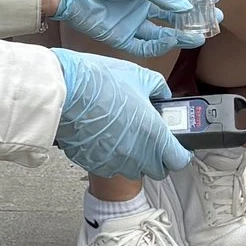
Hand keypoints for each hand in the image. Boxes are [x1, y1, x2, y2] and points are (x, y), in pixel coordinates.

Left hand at [50, 0, 213, 61]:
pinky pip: (144, 44)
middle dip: (194, 17)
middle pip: (173, 14)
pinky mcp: (121, 37)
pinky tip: (173, 40)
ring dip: (181, 33)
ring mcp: (132, 22)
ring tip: (200, 34)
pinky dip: (160, 44)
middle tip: (214, 20)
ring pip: (163, 31)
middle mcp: (141, 4)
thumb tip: (186, 5)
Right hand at [50, 51, 190, 178]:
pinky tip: (105, 136)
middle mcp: (137, 155)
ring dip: (134, 158)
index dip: (180, 153)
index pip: (179, 160)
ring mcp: (115, 162)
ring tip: (125, 135)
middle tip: (151, 138)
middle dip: (158, 157)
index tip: (177, 146)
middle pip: (158, 169)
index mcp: (154, 135)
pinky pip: (110, 166)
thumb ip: (158, 89)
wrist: (65, 91)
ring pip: (133, 170)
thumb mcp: (139, 76)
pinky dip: (112, 156)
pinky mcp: (95, 164)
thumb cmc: (102, 82)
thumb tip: (163, 95)